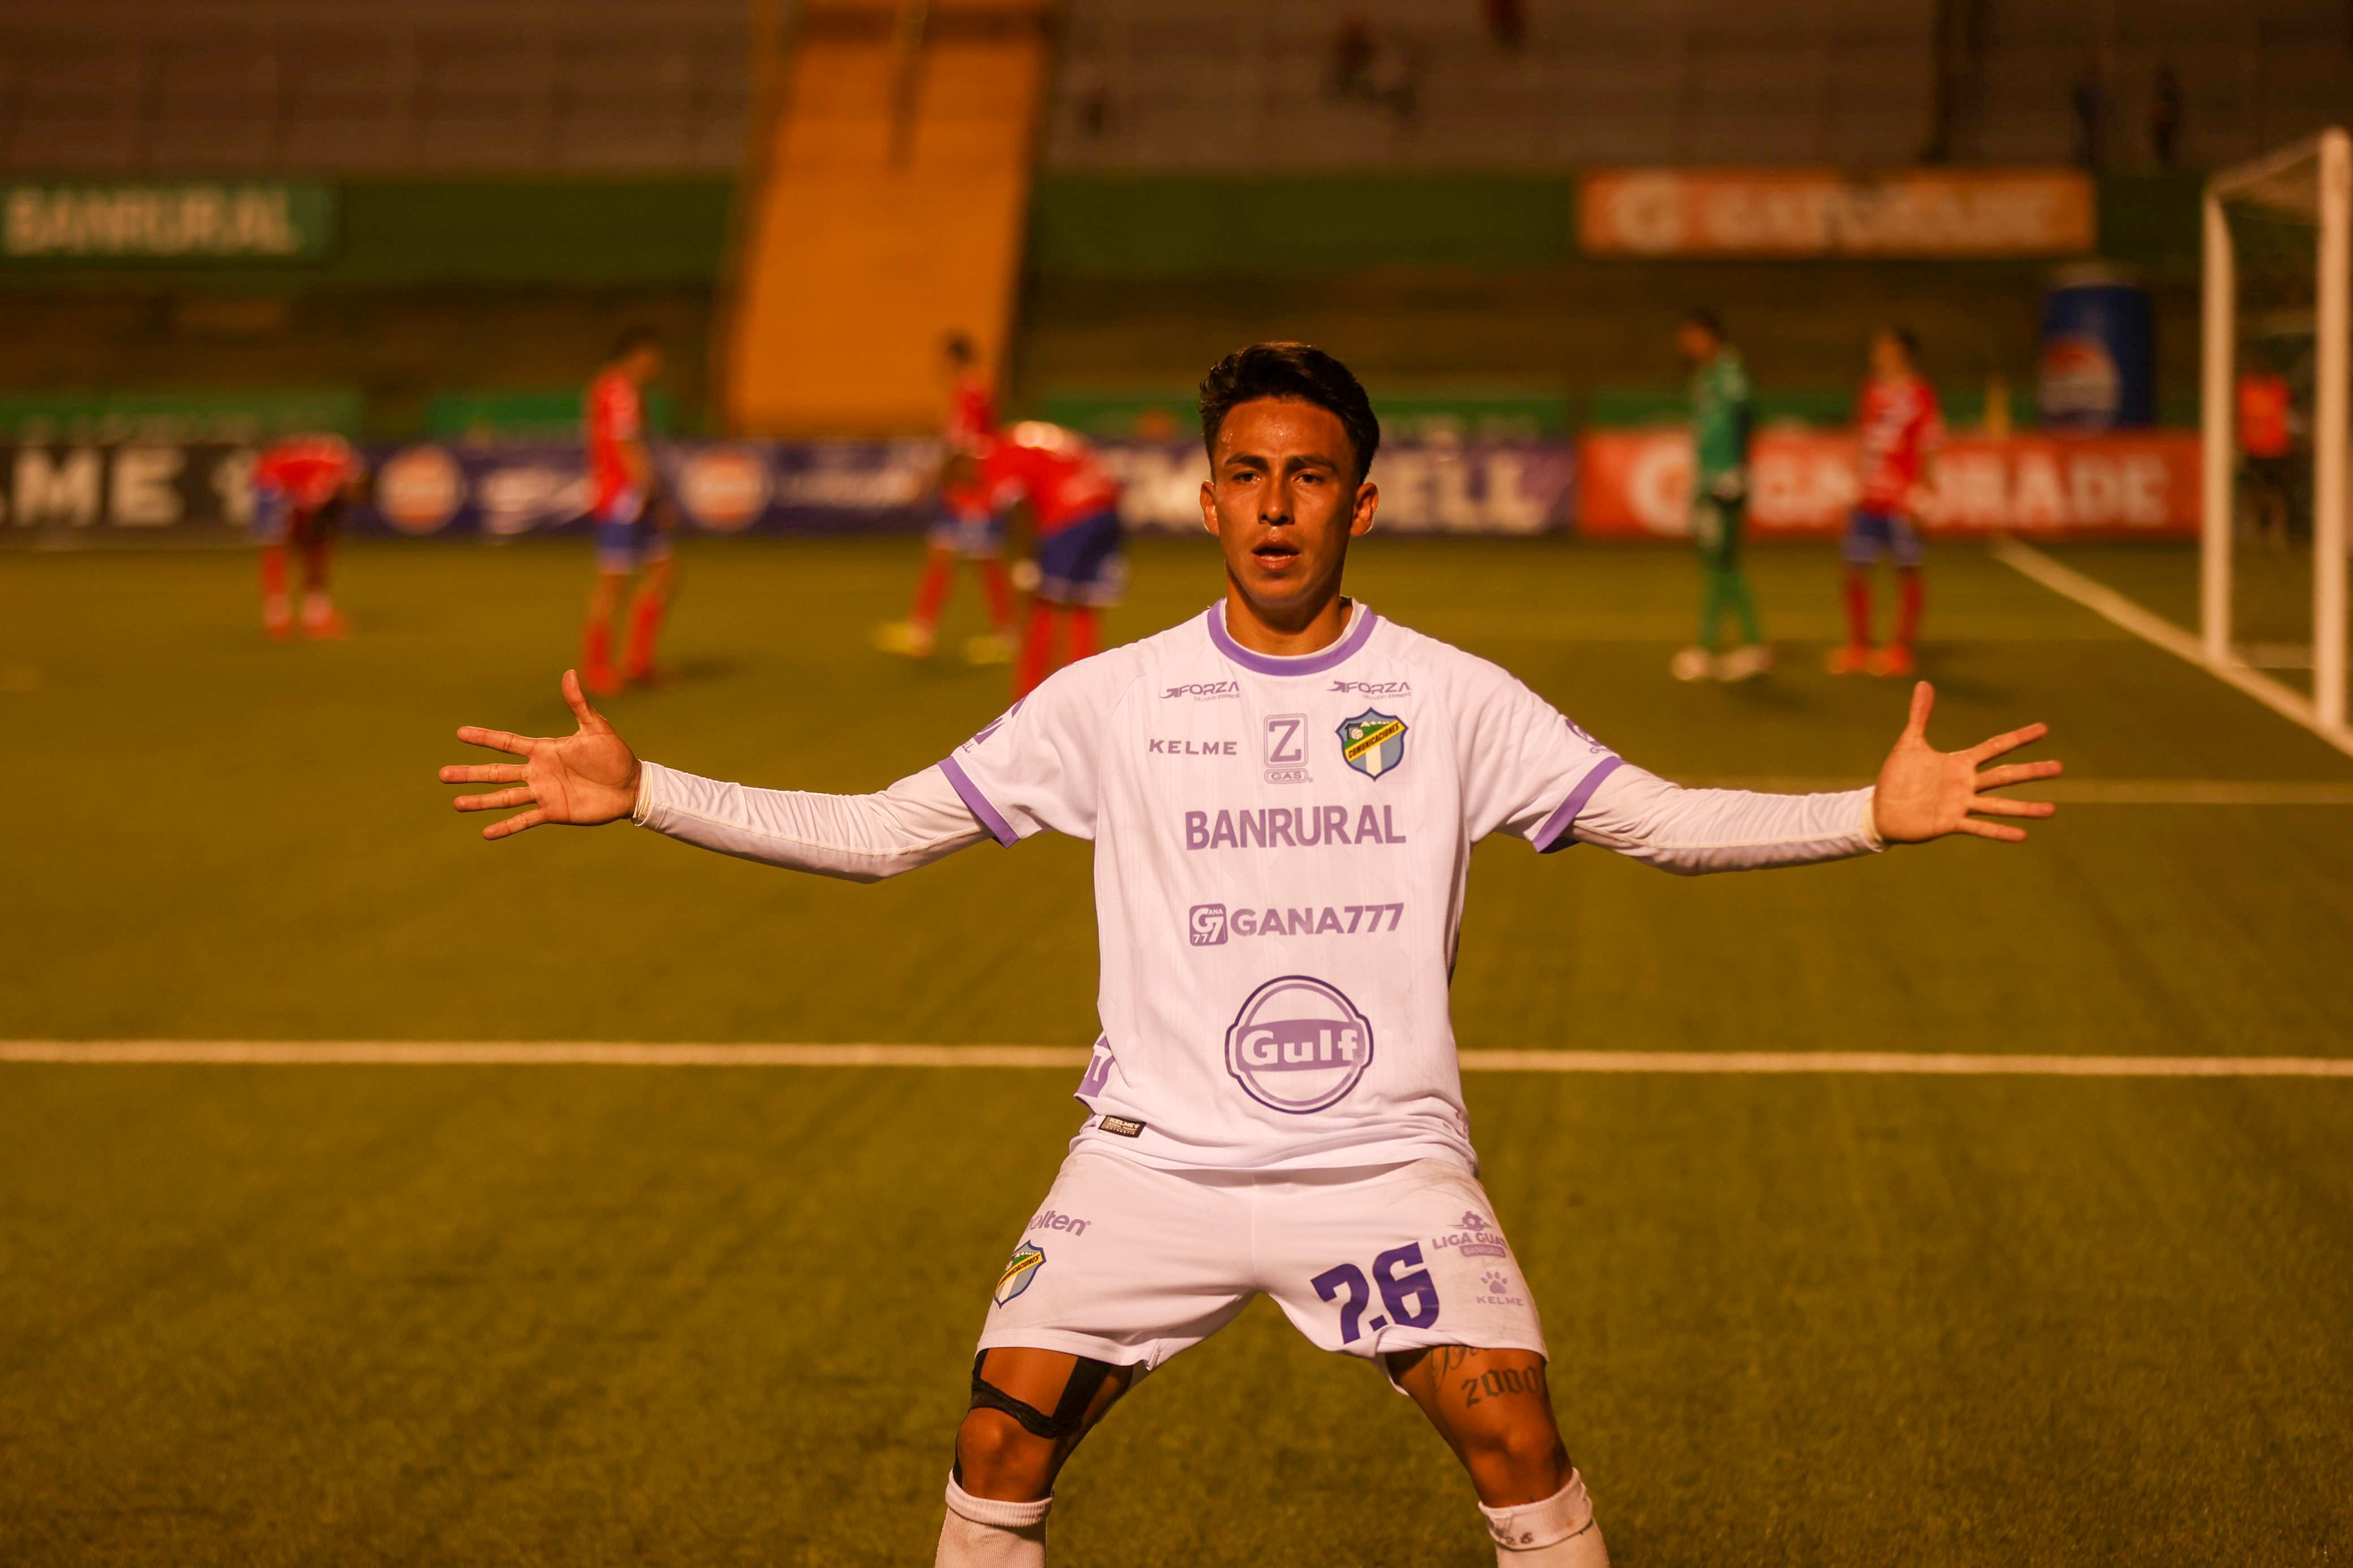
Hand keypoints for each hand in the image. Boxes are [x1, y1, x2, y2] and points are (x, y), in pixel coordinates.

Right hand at [439, 670, 641, 839]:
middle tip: (442, 775)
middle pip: (497, 772)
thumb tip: (569, 673)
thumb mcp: (596, 727)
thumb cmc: (615, 755)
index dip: (484, 738)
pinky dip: (506, 827)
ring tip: (456, 803)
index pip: (507, 742)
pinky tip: (485, 833)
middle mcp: (538, 772)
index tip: (460, 733)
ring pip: (504, 797)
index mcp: (544, 750)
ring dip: (481, 801)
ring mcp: (544, 793)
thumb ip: (578, 704)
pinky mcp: (554, 812)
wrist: (632, 785)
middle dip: (470, 773)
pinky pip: (525, 820)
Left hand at [1871, 681, 2060, 843]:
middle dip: (2032, 771)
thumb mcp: (1909, 743)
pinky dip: (1999, 831)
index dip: (2019, 738)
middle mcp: (1965, 783)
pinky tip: (2023, 835)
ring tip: (2053, 809)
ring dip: (2025, 807)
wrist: (1880, 809)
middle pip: (2005, 775)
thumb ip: (1920, 715)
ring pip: (1999, 804)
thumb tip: (1923, 683)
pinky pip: (1979, 828)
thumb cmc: (1897, 777)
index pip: (1995, 747)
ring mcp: (1960, 804)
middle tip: (2060, 767)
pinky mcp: (1950, 823)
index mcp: (1959, 763)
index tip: (2044, 728)